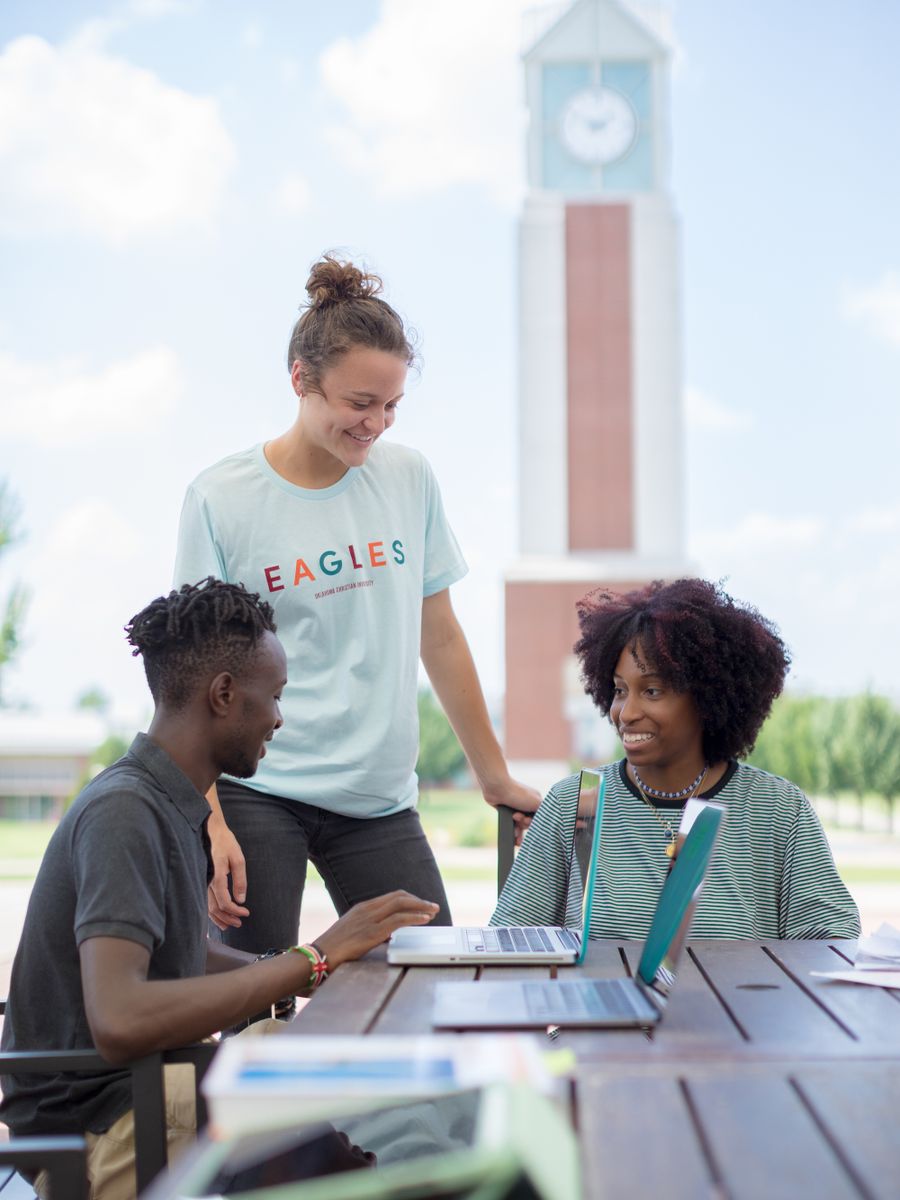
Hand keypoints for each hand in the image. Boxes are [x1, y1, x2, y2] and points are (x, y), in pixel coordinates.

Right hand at [207, 818, 249, 930]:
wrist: (210, 830)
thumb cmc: (225, 842)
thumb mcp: (238, 858)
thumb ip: (240, 880)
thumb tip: (241, 899)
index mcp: (216, 876)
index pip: (224, 902)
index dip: (235, 911)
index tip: (246, 913)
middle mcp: (206, 881)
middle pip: (215, 908)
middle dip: (227, 918)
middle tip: (240, 923)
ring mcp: (202, 881)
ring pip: (207, 907)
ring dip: (218, 918)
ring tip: (229, 925)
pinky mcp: (202, 880)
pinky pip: (204, 901)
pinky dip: (211, 912)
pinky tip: (218, 916)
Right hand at [315, 891, 439, 968]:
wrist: (317, 957)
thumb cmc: (333, 949)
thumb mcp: (353, 933)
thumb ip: (370, 929)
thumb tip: (388, 933)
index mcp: (362, 908)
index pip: (391, 896)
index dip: (410, 899)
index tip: (421, 904)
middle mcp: (367, 909)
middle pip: (399, 897)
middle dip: (418, 901)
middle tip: (432, 906)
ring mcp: (369, 920)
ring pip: (401, 905)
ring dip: (421, 907)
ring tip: (433, 911)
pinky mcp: (371, 933)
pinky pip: (398, 920)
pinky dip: (414, 917)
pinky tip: (424, 920)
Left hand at [481, 777, 541, 846]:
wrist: (497, 788)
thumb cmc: (518, 794)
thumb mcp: (536, 803)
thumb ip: (543, 813)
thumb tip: (546, 822)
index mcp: (535, 801)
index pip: (538, 817)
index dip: (534, 822)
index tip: (526, 820)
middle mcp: (526, 804)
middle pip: (529, 822)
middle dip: (524, 824)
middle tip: (517, 818)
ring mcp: (516, 807)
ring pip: (520, 824)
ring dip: (518, 830)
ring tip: (514, 833)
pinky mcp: (506, 811)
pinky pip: (511, 823)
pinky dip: (512, 830)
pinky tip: (512, 836)